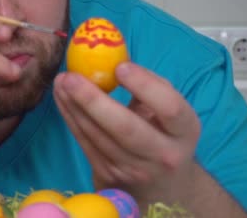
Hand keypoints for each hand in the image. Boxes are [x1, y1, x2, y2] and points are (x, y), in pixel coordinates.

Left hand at [53, 62, 200, 204]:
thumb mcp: (170, 114)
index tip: (121, 66)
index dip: (145, 86)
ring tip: (61, 81)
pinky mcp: (109, 175)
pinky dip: (70, 118)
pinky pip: (85, 142)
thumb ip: (150, 87)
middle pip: (126, 129)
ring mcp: (133, 170)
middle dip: (94, 101)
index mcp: (184, 132)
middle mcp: (162, 155)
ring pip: (98, 137)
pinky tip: (61, 97)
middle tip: (72, 77)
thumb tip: (114, 59)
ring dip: (74, 107)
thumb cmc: (165, 135)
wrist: (165, 188)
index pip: (170, 109)